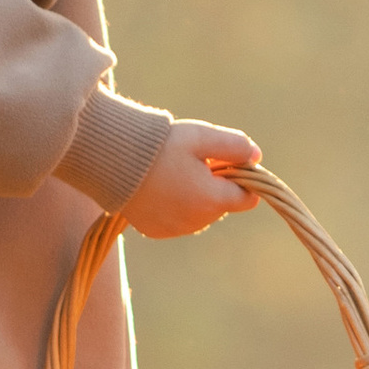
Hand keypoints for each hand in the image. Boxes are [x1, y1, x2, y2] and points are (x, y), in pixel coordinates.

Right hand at [123, 121, 260, 239]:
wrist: (113, 160)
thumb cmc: (160, 146)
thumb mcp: (202, 137)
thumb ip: (235, 146)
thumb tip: (256, 156)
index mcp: (213, 201)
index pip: (248, 198)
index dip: (243, 178)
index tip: (226, 161)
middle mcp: (197, 222)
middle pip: (222, 205)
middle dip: (216, 185)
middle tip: (194, 161)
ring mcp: (175, 229)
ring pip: (199, 214)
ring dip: (196, 196)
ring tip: (173, 171)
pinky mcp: (155, 231)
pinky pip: (176, 220)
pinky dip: (174, 206)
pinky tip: (159, 186)